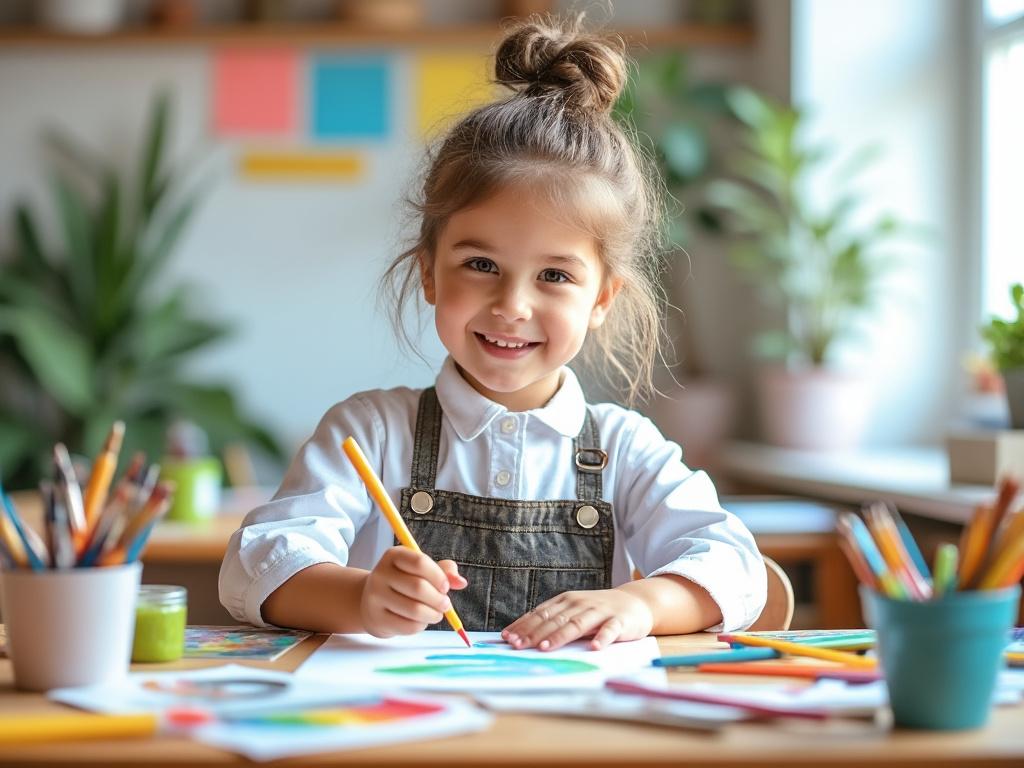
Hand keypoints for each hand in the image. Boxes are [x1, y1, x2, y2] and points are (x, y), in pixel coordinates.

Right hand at [359, 547, 466, 637]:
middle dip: (439, 599)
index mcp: (393, 556)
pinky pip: (408, 626)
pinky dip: (422, 626)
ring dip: (433, 615)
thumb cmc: (404, 582)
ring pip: (415, 610)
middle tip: (445, 604)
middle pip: (418, 587)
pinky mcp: (376, 619)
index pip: (420, 562)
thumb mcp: (421, 570)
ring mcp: (375, 597)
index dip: (438, 576)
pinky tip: (421, 621)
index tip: (445, 587)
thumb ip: (444, 571)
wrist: (371, 602)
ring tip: (436, 614)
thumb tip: (461, 582)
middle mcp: (381, 574)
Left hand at [501, 588, 653, 651]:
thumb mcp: (574, 611)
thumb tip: (524, 636)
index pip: (540, 614)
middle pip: (554, 620)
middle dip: (534, 633)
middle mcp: (580, 604)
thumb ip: (554, 621)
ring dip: (560, 636)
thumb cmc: (598, 611)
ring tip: (545, 647)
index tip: (507, 638)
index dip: (523, 625)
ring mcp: (600, 612)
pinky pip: (610, 630)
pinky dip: (602, 638)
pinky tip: (594, 647)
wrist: (635, 602)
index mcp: (566, 601)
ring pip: (577, 624)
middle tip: (518, 646)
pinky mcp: (619, 621)